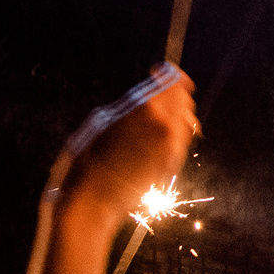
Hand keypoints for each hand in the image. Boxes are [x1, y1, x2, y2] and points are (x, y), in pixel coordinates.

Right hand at [58, 64, 197, 214]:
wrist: (91, 202)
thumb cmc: (86, 161)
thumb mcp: (101, 122)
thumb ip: (128, 107)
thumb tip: (144, 100)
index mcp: (145, 108)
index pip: (172, 80)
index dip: (168, 73)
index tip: (162, 70)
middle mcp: (164, 125)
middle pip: (184, 99)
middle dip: (175, 92)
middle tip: (165, 89)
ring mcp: (171, 148)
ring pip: (187, 121)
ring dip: (177, 113)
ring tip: (162, 111)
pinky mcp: (171, 165)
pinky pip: (181, 141)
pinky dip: (175, 133)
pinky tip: (159, 134)